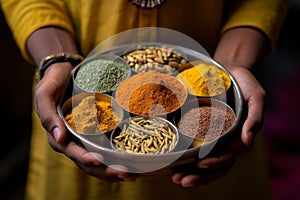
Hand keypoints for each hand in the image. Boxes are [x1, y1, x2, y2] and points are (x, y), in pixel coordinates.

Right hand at [34, 62, 137, 181]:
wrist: (65, 73)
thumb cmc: (53, 82)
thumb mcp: (45, 93)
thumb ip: (48, 113)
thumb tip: (60, 137)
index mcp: (59, 136)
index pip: (72, 152)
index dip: (85, 158)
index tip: (99, 160)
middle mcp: (72, 142)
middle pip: (88, 163)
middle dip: (106, 171)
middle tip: (126, 175)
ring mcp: (84, 139)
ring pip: (98, 162)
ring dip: (114, 171)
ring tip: (132, 175)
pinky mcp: (94, 134)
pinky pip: (104, 151)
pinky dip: (115, 159)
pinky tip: (130, 164)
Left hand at [171, 66, 265, 186]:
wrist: (229, 73)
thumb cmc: (245, 85)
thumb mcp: (256, 97)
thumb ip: (255, 117)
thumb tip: (248, 140)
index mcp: (239, 139)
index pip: (228, 157)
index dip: (215, 163)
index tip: (201, 163)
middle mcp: (225, 142)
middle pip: (213, 166)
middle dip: (198, 176)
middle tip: (180, 180)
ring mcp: (212, 138)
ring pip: (202, 161)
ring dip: (189, 172)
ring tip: (174, 177)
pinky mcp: (200, 129)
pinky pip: (192, 147)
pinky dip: (183, 157)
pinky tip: (172, 162)